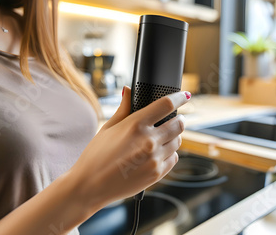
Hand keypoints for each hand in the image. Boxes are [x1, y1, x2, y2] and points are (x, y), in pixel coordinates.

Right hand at [69, 86, 189, 211]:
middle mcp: (149, 140)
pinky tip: (158, 153)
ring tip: (163, 137)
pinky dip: (170, 153)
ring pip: (178, 141)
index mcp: (136, 124)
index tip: (185, 96)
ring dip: (174, 137)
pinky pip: (174, 158)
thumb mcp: (108, 128)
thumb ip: (123, 108)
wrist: (91, 186)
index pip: (166, 105)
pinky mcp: (157, 173)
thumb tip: (128, 90)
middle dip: (179, 119)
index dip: (179, 98)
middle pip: (179, 124)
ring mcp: (155, 158)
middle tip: (175, 119)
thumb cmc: (96, 156)